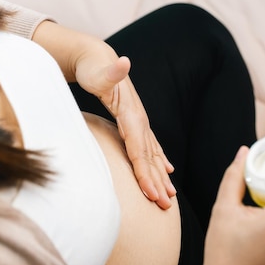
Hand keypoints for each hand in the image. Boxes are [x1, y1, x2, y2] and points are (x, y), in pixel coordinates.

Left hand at [75, 55, 176, 209]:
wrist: (97, 58)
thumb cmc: (93, 68)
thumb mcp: (98, 72)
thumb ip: (112, 72)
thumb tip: (124, 62)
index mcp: (132, 117)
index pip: (140, 152)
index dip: (146, 174)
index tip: (152, 194)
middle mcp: (140, 122)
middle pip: (150, 159)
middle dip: (158, 183)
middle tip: (166, 206)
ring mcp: (139, 123)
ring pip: (153, 156)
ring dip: (162, 177)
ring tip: (171, 196)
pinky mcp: (135, 123)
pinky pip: (151, 147)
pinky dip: (160, 161)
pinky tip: (168, 170)